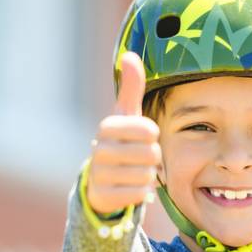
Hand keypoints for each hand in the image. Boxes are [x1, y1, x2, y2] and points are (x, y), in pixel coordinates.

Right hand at [85, 51, 161, 215]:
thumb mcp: (127, 116)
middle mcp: (99, 149)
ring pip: (147, 176)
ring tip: (135, 172)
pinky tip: (131, 187)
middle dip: (152, 158)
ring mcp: (99, 174)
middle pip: (151, 154)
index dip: (153, 136)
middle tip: (139, 159)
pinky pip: (139, 194)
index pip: (150, 131)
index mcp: (107, 126)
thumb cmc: (122, 142)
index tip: (142, 138)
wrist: (101, 180)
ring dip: (148, 177)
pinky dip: (142, 193)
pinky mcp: (103, 196)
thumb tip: (129, 55)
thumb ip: (131, 87)